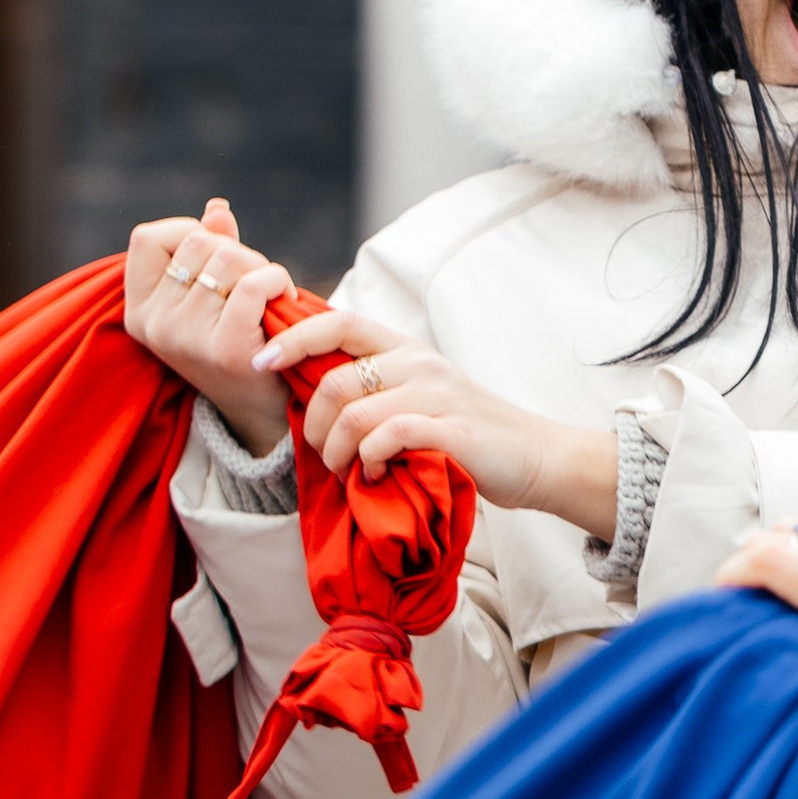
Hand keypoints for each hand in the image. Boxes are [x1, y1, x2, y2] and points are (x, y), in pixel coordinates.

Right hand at [124, 201, 292, 449]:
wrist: (262, 408)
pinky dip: (276, 280)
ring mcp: (185, 338)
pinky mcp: (224, 349)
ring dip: (261, 267)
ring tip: (269, 293)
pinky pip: (251, 285)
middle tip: (255, 280)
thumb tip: (217, 209)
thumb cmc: (237, 341)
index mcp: (139, 310)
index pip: (147, 238)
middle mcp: (154, 324)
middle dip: (237, 250)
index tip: (215, 259)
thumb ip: (211, 249)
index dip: (188, 232)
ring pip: (228, 259)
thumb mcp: (212, 295)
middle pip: (198, 241)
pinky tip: (285, 297)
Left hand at [256, 304, 618, 539]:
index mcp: (405, 348)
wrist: (535, 456)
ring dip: (337, 452)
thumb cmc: (467, 433)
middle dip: (313, 427)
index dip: (292, 338)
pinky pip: (388, 438)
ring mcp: (437, 393)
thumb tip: (306, 395)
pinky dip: (370, 462)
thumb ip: (374, 388)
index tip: (262, 363)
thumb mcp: (418, 396)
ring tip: (348, 472)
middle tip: (322, 457)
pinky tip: (377, 476)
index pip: (337, 323)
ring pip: (355, 414)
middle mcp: (418, 362)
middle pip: (335, 381)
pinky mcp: (452, 429)